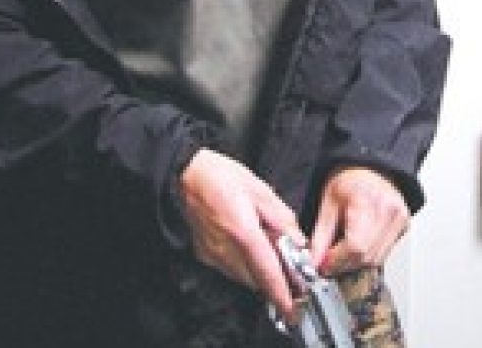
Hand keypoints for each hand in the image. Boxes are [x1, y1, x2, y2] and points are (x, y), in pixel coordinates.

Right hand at [179, 148, 305, 320]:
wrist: (184, 173)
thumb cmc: (218, 175)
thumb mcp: (259, 189)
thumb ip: (281, 217)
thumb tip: (297, 240)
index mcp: (243, 231)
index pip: (267, 273)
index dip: (282, 295)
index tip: (292, 307)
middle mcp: (226, 249)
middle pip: (256, 280)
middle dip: (273, 279)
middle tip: (285, 264)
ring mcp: (212, 255)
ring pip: (243, 277)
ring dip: (257, 272)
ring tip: (264, 248)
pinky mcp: (204, 254)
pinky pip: (228, 268)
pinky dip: (241, 263)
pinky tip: (244, 245)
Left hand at [309, 167, 407, 275]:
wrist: (370, 166)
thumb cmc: (348, 179)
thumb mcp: (327, 201)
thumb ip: (321, 234)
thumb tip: (316, 260)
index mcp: (367, 201)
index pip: (355, 245)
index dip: (337, 259)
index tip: (323, 264)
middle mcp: (388, 212)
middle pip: (366, 256)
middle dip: (344, 265)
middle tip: (328, 262)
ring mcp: (400, 220)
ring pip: (376, 259)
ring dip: (355, 263)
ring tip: (340, 253)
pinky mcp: (405, 226)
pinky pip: (384, 253)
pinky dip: (368, 256)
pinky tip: (357, 246)